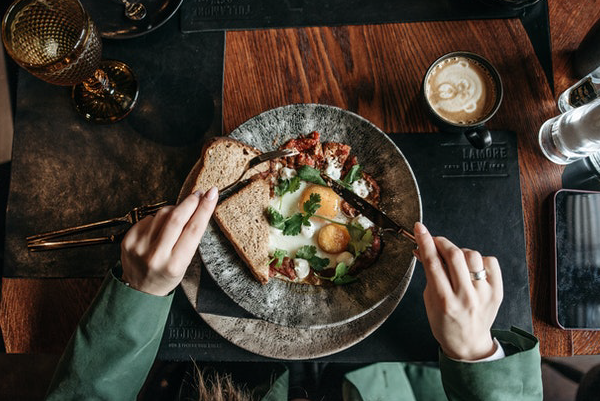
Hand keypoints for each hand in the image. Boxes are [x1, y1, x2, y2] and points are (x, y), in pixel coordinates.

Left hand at [120, 187, 217, 295]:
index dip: (205, 209)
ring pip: (162, 214)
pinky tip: (160, 227)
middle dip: (190, 202)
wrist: (139, 289)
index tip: (212, 194)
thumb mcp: (185, 262)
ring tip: (180, 214)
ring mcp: (139, 247)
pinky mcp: (128, 240)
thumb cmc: (168, 274)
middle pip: (176, 218)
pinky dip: (157, 218)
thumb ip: (189, 236)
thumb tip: (197, 204)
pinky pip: (148, 218)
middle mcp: (156, 256)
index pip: (193, 230)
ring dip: (175, 209)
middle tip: (199, 193)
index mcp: (175, 264)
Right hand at [413, 222, 502, 360]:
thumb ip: (429, 273)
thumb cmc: (444, 322)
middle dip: (442, 242)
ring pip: (473, 255)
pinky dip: (478, 260)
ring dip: (460, 252)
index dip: (425, 241)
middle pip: (454, 255)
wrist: (468, 344)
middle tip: (435, 241)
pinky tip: (471, 269)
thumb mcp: (429, 299)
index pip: (433, 263)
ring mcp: (484, 294)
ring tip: (455, 261)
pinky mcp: (498, 292)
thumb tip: (424, 248)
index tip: (420, 228)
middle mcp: (465, 297)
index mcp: (444, 301)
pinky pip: (490, 261)